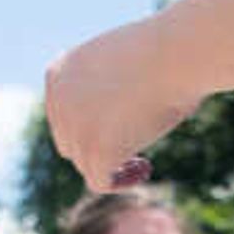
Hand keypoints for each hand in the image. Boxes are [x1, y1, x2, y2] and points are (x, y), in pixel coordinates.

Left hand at [47, 17, 198, 191]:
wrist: (175, 54)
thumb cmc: (163, 52)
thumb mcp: (122, 65)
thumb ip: (105, 93)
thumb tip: (113, 123)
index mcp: (58, 75)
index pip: (62, 116)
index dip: (87, 128)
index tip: (119, 129)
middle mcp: (58, 102)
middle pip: (70, 142)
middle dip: (98, 147)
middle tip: (132, 148)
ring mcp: (74, 128)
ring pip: (86, 163)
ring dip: (111, 164)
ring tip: (143, 160)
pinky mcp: (95, 151)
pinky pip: (99, 182)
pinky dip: (120, 181)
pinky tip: (144, 169)